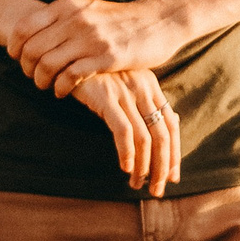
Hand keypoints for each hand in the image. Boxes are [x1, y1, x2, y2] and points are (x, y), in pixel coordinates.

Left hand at [8, 0, 180, 94]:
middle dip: (26, 66)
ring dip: (41, 79)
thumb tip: (35, 31)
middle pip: (32, 48)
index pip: (25, 26)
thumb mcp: (88, 8)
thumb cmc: (121, 19)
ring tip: (45, 86)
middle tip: (31, 76)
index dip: (14, 45)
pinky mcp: (106, 58)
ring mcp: (90, 39)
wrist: (160, 20)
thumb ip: (64, 17)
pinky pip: (71, 76)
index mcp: (67, 6)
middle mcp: (75, 20)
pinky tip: (62, 92)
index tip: (14, 56)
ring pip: (48, 64)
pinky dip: (60, 87)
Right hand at [72, 69, 181, 196]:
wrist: (64, 51)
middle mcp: (142, 87)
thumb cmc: (91, 70)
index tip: (172, 177)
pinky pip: (123, 130)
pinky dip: (127, 152)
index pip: (171, 125)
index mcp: (150, 85)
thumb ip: (139, 101)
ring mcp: (124, 91)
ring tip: (137, 184)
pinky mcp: (105, 96)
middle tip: (157, 189)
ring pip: (145, 137)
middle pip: (163, 135)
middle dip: (163, 167)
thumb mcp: (120, 82)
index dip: (174, 154)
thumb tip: (161, 127)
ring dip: (144, 167)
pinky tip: (124, 167)